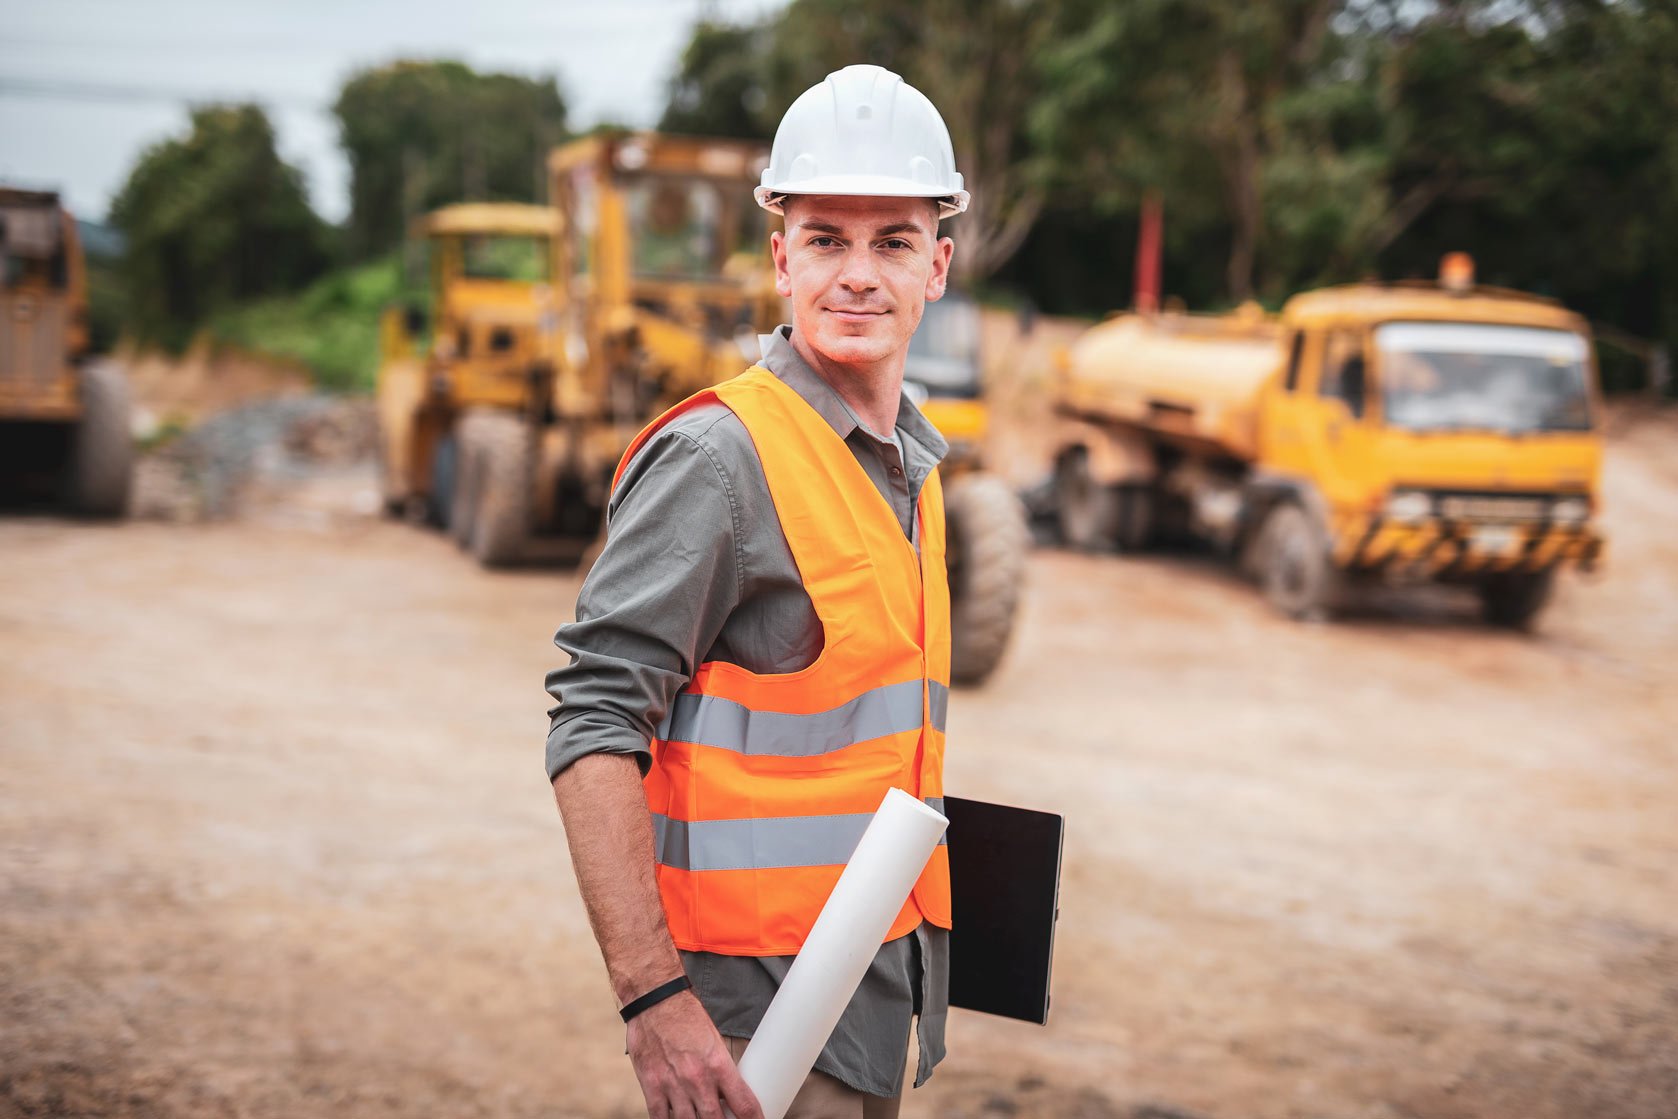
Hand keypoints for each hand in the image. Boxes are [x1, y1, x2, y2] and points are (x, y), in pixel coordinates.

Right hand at [626, 990, 762, 1118]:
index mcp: (718, 1064)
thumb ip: (720, 1069)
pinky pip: (661, 1118)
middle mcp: (697, 1079)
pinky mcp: (651, 1086)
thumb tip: (727, 1093)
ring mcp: (673, 1085)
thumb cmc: (686, 1016)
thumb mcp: (714, 1040)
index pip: (744, 1104)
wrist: (655, 1000)